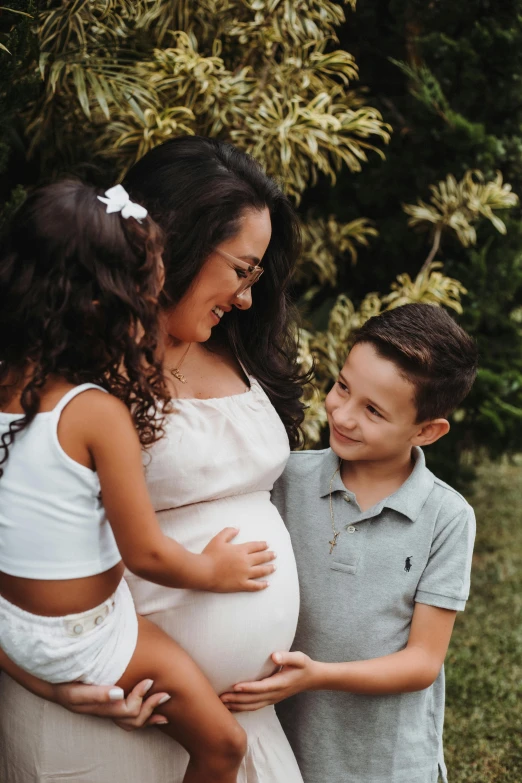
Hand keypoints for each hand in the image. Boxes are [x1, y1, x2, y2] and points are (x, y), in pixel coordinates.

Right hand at [52, 678, 170, 728]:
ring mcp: (108, 711)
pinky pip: (130, 718)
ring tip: (165, 702)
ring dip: (151, 713)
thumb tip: (120, 693)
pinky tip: (157, 713)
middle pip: (133, 719)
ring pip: (133, 722)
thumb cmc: (64, 685)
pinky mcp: (110, 705)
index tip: (149, 680)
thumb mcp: (74, 691)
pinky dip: (145, 716)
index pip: (126, 710)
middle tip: (165, 692)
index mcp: (100, 708)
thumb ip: (95, 693)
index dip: (140, 697)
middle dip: (151, 707)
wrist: (53, 683)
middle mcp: (106, 712)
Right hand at [201, 527, 276, 591]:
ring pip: (261, 571)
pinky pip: (255, 585)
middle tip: (275, 554)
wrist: (204, 571)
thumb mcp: (218, 539)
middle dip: (269, 555)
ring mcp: (244, 574)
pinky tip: (267, 584)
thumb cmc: (210, 555)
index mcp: (240, 550)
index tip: (268, 544)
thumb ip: (228, 532)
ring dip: (269, 568)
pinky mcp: (241, 584)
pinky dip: (262, 585)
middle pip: (261, 558)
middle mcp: (245, 561)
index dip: (262, 545)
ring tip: (275, 567)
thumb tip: (238, 528)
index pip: (255, 546)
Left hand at [220, 651, 318, 711]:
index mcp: (280, 683)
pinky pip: (254, 706)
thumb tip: (274, 655)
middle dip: (236, 699)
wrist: (312, 678)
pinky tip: (232, 706)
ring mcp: (272, 699)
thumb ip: (287, 656)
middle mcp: (275, 694)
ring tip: (221, 703)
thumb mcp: (299, 658)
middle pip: (253, 700)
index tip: (235, 686)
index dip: (248, 688)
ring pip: (252, 706)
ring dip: (237, 705)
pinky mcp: (270, 699)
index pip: (261, 687)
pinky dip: (242, 708)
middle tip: (220, 698)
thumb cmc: (303, 665)